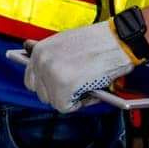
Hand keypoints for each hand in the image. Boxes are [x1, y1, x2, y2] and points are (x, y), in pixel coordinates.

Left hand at [20, 21, 139, 112]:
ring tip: (84, 84)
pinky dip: (80, 102)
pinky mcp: (63, 88)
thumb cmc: (98, 41)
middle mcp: (41, 62)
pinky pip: (66, 107)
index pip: (31, 79)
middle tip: (75, 85)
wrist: (117, 40)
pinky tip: (90, 88)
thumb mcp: (66, 45)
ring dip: (69, 97)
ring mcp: (51, 75)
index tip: (56, 85)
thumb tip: (45, 74)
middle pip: (41, 93)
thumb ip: (52, 59)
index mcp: (39, 50)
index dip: (46, 85)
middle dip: (58, 92)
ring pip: (53, 101)